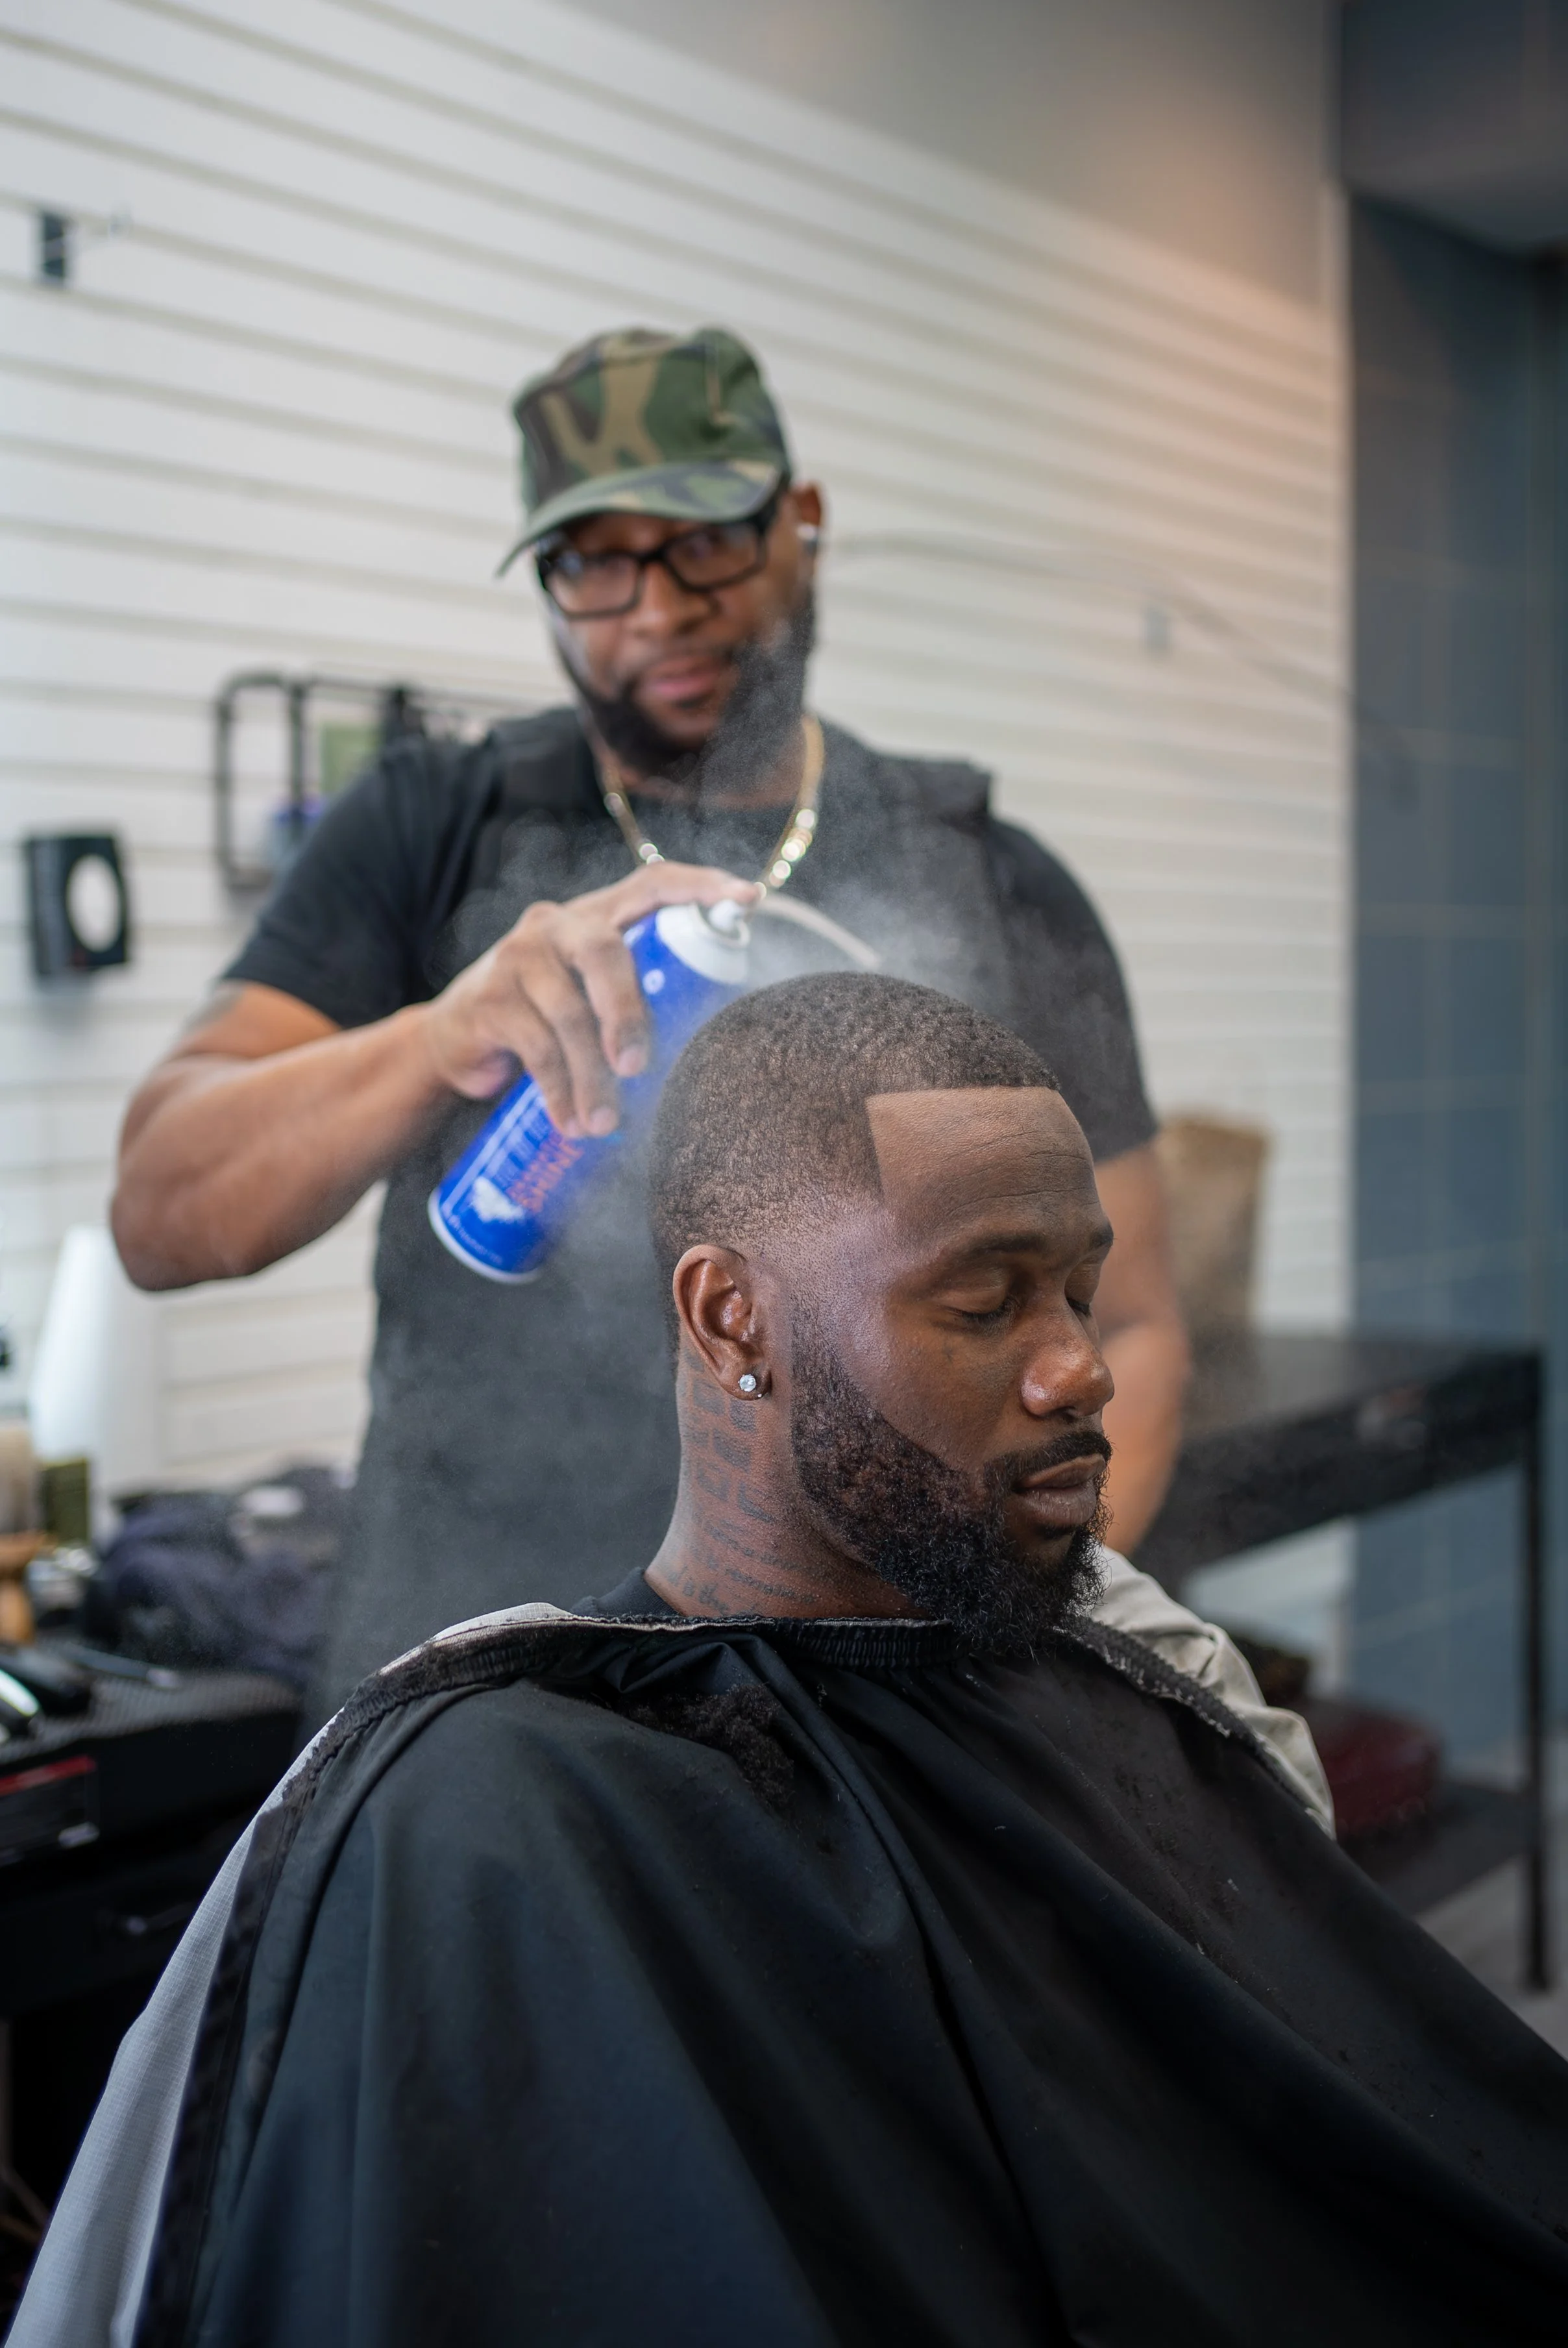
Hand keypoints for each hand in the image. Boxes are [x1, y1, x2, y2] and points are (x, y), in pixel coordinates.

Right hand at [421, 863, 759, 1136]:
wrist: (455, 1040)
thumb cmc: (546, 1019)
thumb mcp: (590, 998)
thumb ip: (636, 1000)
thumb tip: (711, 1047)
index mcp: (597, 917)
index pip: (653, 884)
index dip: (701, 887)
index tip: (749, 898)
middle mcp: (557, 925)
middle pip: (605, 952)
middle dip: (629, 1013)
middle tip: (639, 1069)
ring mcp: (518, 957)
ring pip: (568, 1014)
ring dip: (591, 1078)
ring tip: (604, 1125)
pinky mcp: (487, 998)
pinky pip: (534, 1048)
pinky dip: (558, 1092)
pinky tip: (570, 1124)